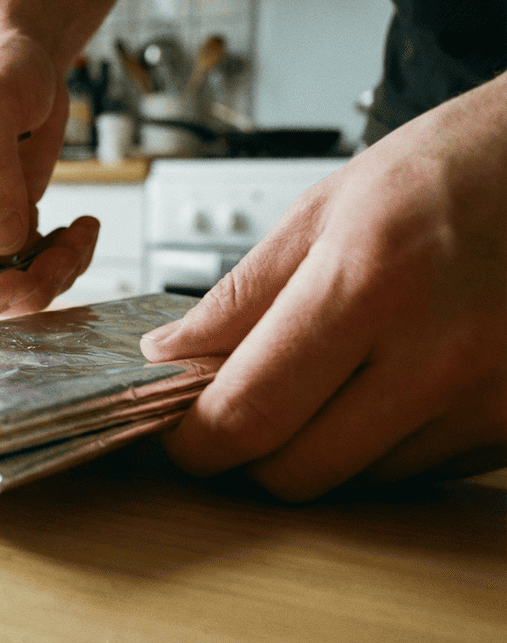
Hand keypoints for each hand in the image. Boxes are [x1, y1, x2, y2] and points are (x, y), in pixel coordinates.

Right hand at [0, 29, 98, 320]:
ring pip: (7, 284)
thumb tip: (1, 239)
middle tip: (63, 258)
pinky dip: (63, 259)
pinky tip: (80, 230)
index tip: (18, 275)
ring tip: (80, 236)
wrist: (26, 53)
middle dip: (21, 286)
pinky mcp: (9, 222)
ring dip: (51, 273)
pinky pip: (31, 266)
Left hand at [142, 75, 506, 500]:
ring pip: (361, 479)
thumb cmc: (461, 166)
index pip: (249, 413)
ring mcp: (492, 398)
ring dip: (322, 446)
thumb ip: (241, 296)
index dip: (196, 442)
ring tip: (330, 374)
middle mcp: (438, 355)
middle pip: (298, 472)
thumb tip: (172, 355)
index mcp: (368, 286)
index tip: (178, 437)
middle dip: (249, 453)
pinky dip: (386, 442)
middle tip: (235, 410)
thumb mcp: (328, 208)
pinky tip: (388, 381)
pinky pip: (424, 469)